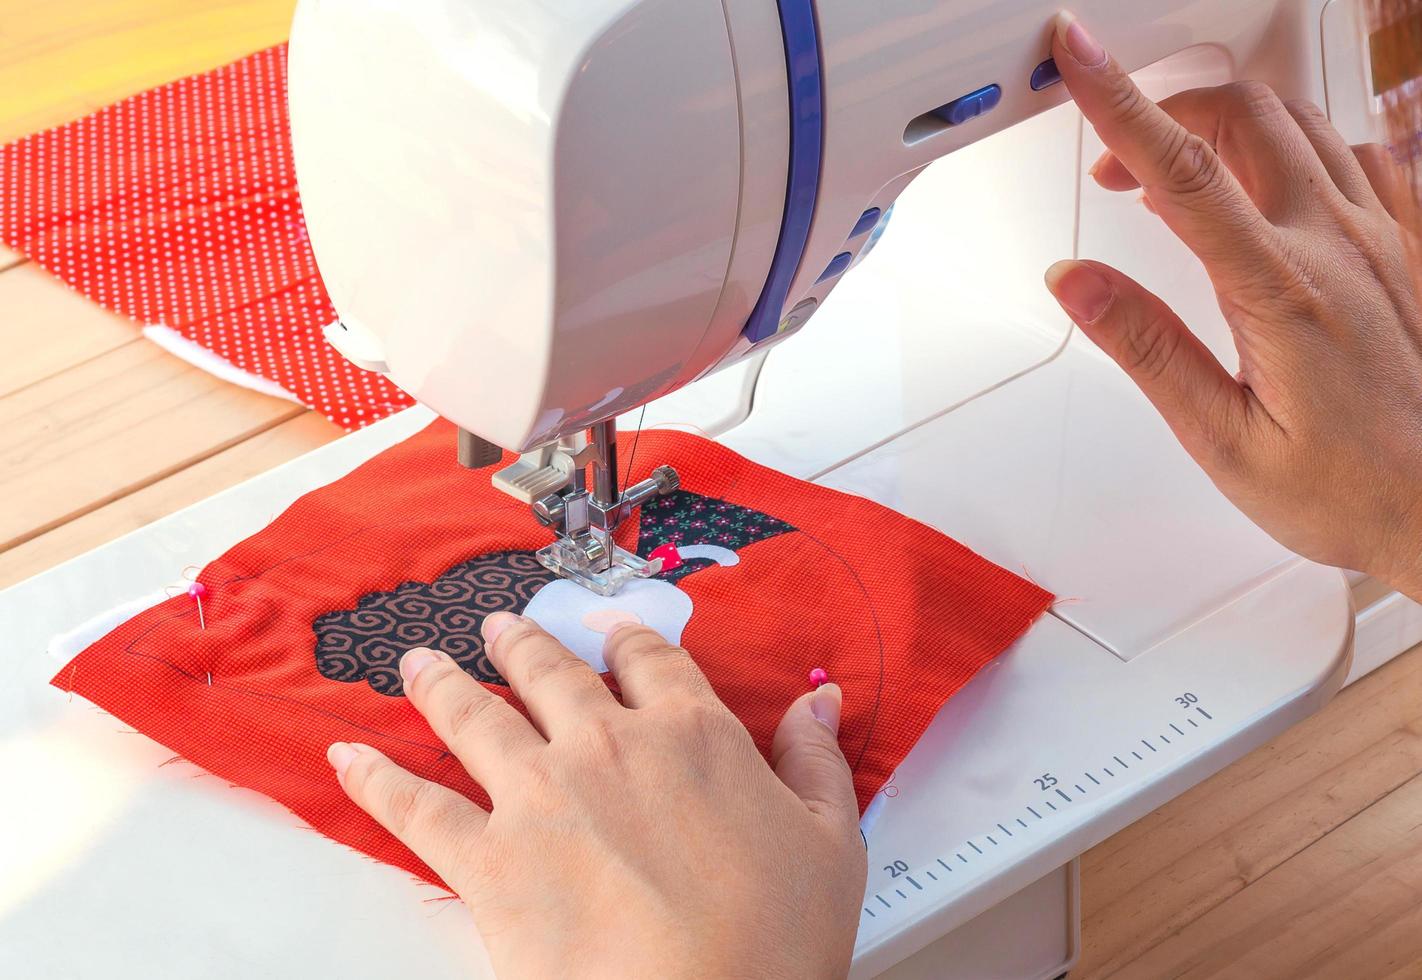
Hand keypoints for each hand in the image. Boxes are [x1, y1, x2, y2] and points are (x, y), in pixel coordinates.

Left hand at [326, 612, 865, 978]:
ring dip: (441, 684)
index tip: (610, 634)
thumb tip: (818, 703)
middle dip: (521, 645)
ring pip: (475, 715)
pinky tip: (348, 758)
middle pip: (551, 673)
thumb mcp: (830, 839)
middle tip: (499, 630)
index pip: (651, 662)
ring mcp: (541, 796)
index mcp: (692, 734)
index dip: (626, 641)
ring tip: (420, 664)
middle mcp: (608, 745)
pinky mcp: (489, 859)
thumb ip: (816, 760)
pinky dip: (375, 779)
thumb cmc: (775, 939)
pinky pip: (414, 806)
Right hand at [1045, 12, 1421, 598]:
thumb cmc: (1346, 489)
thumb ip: (1147, 347)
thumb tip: (1077, 280)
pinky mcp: (1409, 245)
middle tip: (1115, 158)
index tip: (1077, 55)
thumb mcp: (1222, 438)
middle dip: (1166, 105)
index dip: (1118, 102)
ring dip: (1224, 124)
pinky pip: (1355, 152)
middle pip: (1244, 113)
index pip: (1180, 170)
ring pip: (1300, 121)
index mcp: (1282, 290)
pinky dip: (1294, 145)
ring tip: (1172, 179)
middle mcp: (1339, 244)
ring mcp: (1384, 236)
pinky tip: (1268, 187)